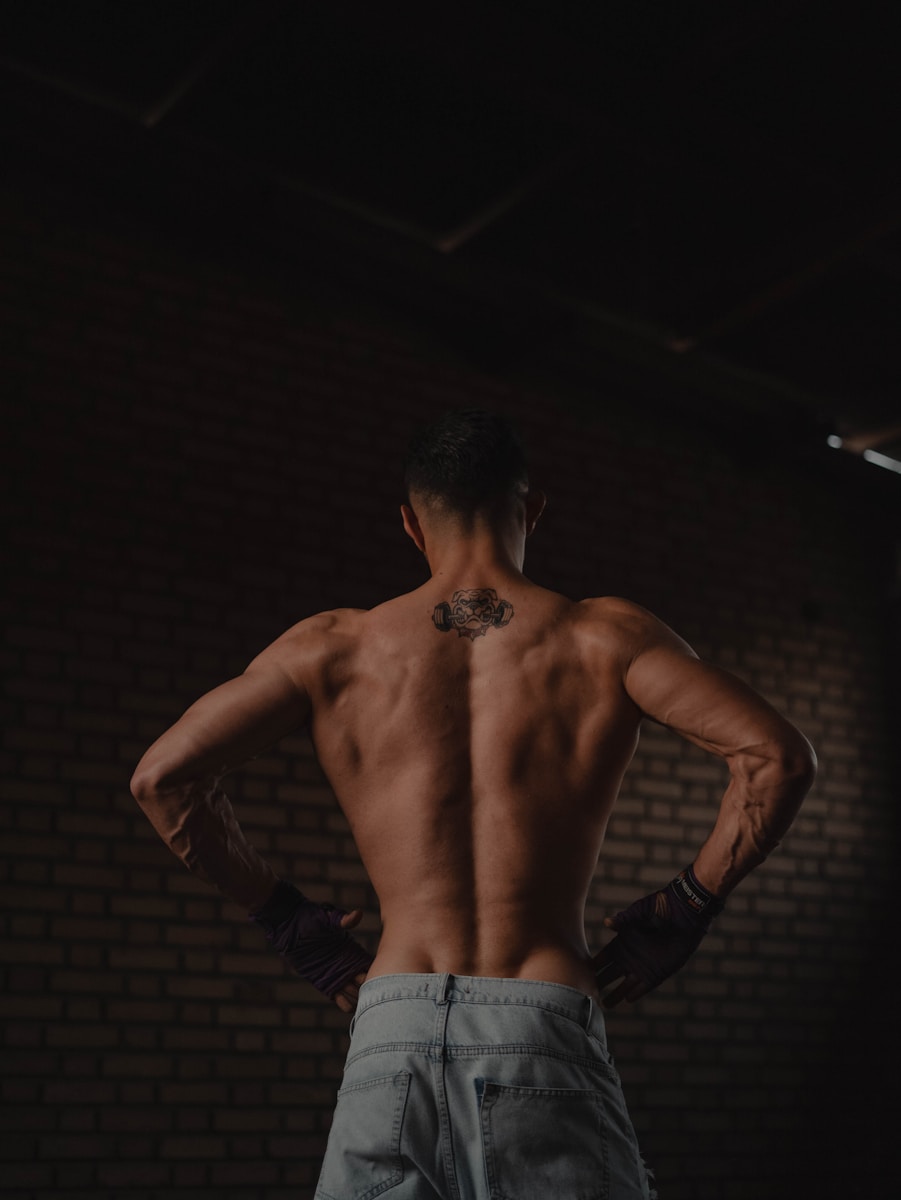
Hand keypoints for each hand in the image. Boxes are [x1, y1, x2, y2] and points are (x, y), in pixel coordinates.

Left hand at [251, 881, 373, 1010]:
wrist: (288, 927)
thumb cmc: (309, 919)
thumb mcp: (327, 919)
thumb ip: (343, 920)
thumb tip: (359, 914)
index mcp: (352, 951)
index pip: (371, 966)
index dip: (376, 974)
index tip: (378, 980)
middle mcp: (347, 965)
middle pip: (366, 983)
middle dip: (369, 990)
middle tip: (370, 995)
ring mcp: (336, 976)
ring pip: (356, 995)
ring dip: (359, 1000)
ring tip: (360, 1001)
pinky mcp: (324, 984)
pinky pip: (340, 1000)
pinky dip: (346, 1004)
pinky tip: (348, 1003)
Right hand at [591, 868, 722, 1007]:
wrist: (683, 912)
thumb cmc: (660, 907)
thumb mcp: (639, 911)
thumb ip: (624, 919)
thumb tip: (606, 923)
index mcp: (623, 941)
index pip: (605, 957)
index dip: (595, 964)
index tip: (584, 971)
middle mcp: (631, 956)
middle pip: (611, 973)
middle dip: (600, 982)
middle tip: (588, 992)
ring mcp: (644, 966)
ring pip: (626, 984)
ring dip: (616, 994)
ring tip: (604, 1005)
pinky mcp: (658, 972)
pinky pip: (644, 987)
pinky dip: (637, 993)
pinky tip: (627, 1000)